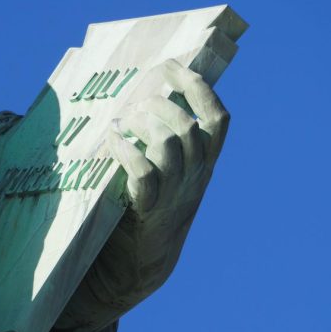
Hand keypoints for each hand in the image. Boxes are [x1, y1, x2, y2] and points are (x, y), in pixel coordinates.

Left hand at [108, 58, 229, 220]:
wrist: (140, 264)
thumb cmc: (150, 208)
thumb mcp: (171, 174)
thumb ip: (169, 142)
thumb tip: (147, 97)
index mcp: (205, 162)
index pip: (218, 118)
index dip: (198, 87)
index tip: (172, 67)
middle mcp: (196, 175)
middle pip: (188, 126)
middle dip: (159, 105)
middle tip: (135, 107)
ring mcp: (174, 193)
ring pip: (168, 143)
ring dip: (141, 125)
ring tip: (121, 124)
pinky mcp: (149, 209)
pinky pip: (143, 173)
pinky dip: (125, 151)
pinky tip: (112, 141)